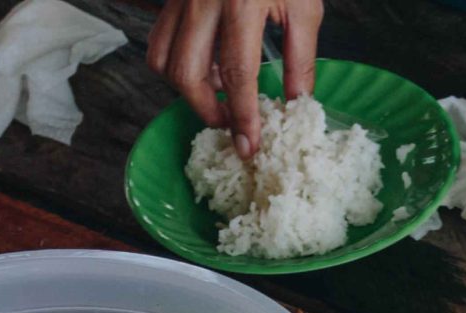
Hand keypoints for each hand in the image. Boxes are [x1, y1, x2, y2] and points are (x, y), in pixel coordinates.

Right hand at [148, 0, 322, 159]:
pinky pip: (159, 39)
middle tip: (233, 124)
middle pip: (187, 73)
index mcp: (241, 4)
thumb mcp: (305, 5)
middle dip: (207, 110)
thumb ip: (302, 56)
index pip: (239, 75)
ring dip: (188, 89)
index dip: (242, 117)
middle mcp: (203, 2)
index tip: (248, 146)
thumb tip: (297, 103)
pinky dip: (177, 63)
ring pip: (163, 59)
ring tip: (221, 93)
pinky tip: (208, 64)